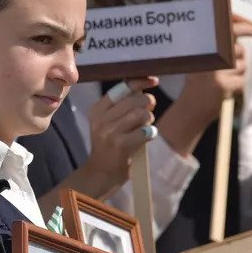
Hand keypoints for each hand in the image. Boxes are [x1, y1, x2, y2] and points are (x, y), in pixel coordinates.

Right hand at [80, 76, 158, 194]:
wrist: (101, 172)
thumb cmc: (111, 144)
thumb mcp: (108, 122)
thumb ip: (124, 104)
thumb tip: (147, 89)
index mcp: (97, 109)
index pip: (122, 88)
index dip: (140, 82)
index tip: (154, 80)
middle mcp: (101, 119)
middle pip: (137, 100)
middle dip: (147, 105)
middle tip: (146, 116)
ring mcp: (109, 132)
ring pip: (142, 114)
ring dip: (148, 121)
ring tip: (142, 128)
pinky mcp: (120, 145)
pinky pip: (146, 131)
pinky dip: (150, 133)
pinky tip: (146, 137)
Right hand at [175, 22, 251, 110]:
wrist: (189, 109)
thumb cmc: (198, 85)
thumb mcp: (204, 64)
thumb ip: (220, 53)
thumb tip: (245, 46)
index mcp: (204, 48)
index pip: (228, 32)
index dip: (245, 29)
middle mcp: (209, 56)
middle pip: (240, 51)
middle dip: (240, 60)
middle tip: (228, 71)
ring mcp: (216, 70)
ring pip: (243, 66)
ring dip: (239, 74)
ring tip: (224, 82)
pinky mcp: (223, 85)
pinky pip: (243, 80)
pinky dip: (239, 86)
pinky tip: (227, 90)